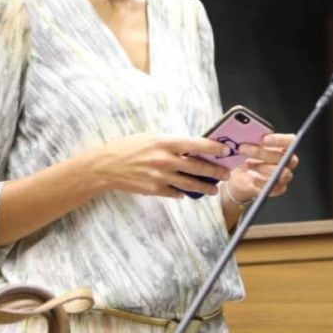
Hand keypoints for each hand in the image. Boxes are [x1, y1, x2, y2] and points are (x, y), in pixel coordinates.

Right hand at [86, 134, 231, 198]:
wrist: (106, 167)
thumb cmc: (128, 148)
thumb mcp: (150, 138)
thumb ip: (170, 143)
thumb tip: (191, 148)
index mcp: (165, 142)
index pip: (196, 145)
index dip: (213, 148)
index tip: (226, 151)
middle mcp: (165, 160)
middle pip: (197, 167)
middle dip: (214, 171)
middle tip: (226, 174)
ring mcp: (160, 176)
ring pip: (189, 184)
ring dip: (204, 187)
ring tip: (214, 190)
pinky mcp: (154, 190)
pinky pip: (174, 193)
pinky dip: (182, 193)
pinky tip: (187, 193)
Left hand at [226, 133, 298, 203]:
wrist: (240, 177)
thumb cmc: (245, 157)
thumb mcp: (245, 144)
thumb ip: (248, 138)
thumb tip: (241, 134)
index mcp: (283, 146)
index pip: (290, 141)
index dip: (279, 140)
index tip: (264, 139)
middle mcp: (287, 161)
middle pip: (282, 157)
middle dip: (261, 152)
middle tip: (242, 148)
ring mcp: (284, 176)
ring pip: (281, 173)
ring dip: (262, 168)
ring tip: (247, 164)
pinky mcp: (278, 189)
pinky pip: (275, 187)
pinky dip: (262, 183)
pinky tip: (253, 179)